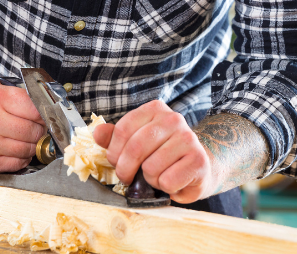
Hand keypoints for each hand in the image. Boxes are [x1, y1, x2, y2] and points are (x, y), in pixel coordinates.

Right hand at [0, 82, 45, 175]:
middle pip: (33, 132)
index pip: (36, 110)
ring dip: (31, 147)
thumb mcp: (2, 94)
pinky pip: (18, 163)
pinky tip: (14, 151)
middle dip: (39, 133)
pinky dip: (21, 159)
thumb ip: (26, 99)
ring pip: (27, 149)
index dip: (44, 117)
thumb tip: (53, 113)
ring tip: (22, 141)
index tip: (43, 119)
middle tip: (34, 131)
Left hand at [93, 100, 216, 203]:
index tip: (116, 162)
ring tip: (157, 176)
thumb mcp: (136, 142)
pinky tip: (172, 181)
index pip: (123, 129)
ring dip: (149, 180)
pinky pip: (168, 181)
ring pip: (151, 167)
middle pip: (135, 147)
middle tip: (128, 177)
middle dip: (126, 169)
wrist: (198, 168)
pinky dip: (166, 187)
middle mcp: (173, 119)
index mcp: (154, 109)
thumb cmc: (162, 156)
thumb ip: (115, 137)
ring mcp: (188, 138)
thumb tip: (97, 133)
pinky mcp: (198, 160)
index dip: (114, 152)